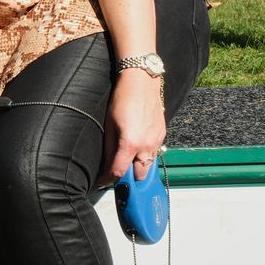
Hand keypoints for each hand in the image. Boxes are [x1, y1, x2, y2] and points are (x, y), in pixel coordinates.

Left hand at [95, 68, 165, 188]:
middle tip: (117, 174)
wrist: (142, 82)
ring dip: (139, 168)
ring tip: (127, 161)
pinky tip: (137, 148)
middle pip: (139, 176)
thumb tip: (105, 166)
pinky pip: (155, 152)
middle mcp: (146, 146)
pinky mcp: (162, 134)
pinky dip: (146, 156)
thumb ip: (109, 148)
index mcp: (130, 144)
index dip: (108, 180)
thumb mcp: (109, 125)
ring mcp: (156, 141)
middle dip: (129, 179)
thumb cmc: (122, 100)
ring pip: (149, 165)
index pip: (119, 173)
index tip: (102, 182)